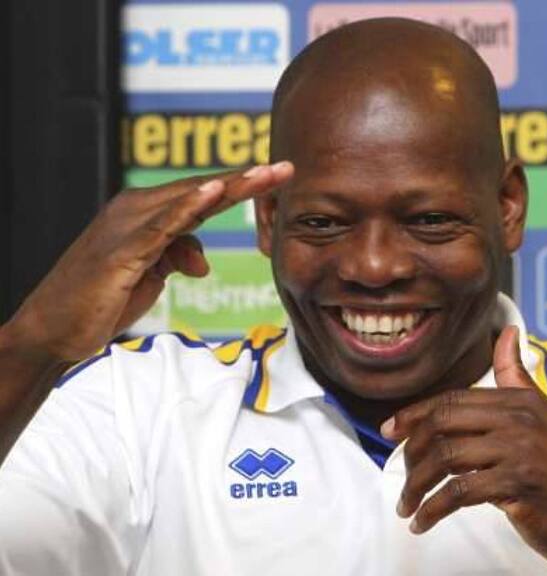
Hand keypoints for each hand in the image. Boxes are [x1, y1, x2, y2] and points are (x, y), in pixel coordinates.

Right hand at [6, 163, 293, 364]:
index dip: (240, 186)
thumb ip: (178, 256)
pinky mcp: (122, 251)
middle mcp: (136, 210)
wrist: (55, 330)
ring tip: (264, 174)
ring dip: (229, 187)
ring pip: (188, 201)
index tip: (277, 177)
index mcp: (146, 213)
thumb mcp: (151, 275)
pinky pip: (162, 226)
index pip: (202, 195)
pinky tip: (214, 193)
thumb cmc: (103, 298)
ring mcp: (128, 228)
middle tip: (285, 168)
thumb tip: (203, 262)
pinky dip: (189, 207)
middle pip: (201, 191)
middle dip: (246, 180)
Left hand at [381, 326, 546, 574]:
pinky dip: (433, 510)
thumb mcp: (546, 415)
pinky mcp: (517, 484)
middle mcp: (520, 419)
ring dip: (417, 486)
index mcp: (521, 400)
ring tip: (407, 506)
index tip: (390, 431)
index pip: (452, 399)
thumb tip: (508, 331)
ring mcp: (520, 450)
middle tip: (400, 477)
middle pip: (443, 423)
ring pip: (446, 458)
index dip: (415, 414)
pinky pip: (459, 493)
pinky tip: (422, 522)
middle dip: (412, 450)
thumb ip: (518, 376)